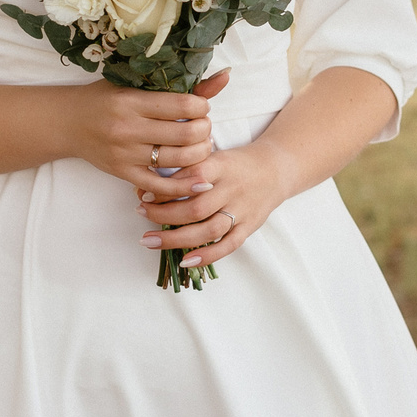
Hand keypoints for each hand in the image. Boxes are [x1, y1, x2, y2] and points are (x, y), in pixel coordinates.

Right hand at [62, 68, 230, 195]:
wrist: (67, 122)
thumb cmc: (105, 98)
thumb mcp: (136, 85)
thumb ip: (181, 86)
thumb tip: (225, 76)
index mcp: (132, 101)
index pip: (184, 106)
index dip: (203, 108)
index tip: (201, 108)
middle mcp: (128, 128)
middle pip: (186, 135)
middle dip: (205, 131)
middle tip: (204, 128)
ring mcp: (125, 154)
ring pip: (178, 160)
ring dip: (200, 154)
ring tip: (201, 146)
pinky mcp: (123, 173)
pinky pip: (160, 186)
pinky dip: (184, 187)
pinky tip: (200, 182)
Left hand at [138, 134, 293, 269]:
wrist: (277, 169)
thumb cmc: (236, 163)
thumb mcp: (214, 155)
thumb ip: (188, 167)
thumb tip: (150, 181)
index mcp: (222, 166)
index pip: (192, 176)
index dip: (166, 187)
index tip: (143, 193)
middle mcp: (232, 189)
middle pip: (196, 207)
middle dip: (163, 214)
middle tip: (140, 214)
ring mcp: (242, 210)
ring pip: (209, 230)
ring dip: (176, 238)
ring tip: (149, 241)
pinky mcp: (249, 227)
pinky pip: (228, 245)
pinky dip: (207, 255)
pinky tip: (184, 261)